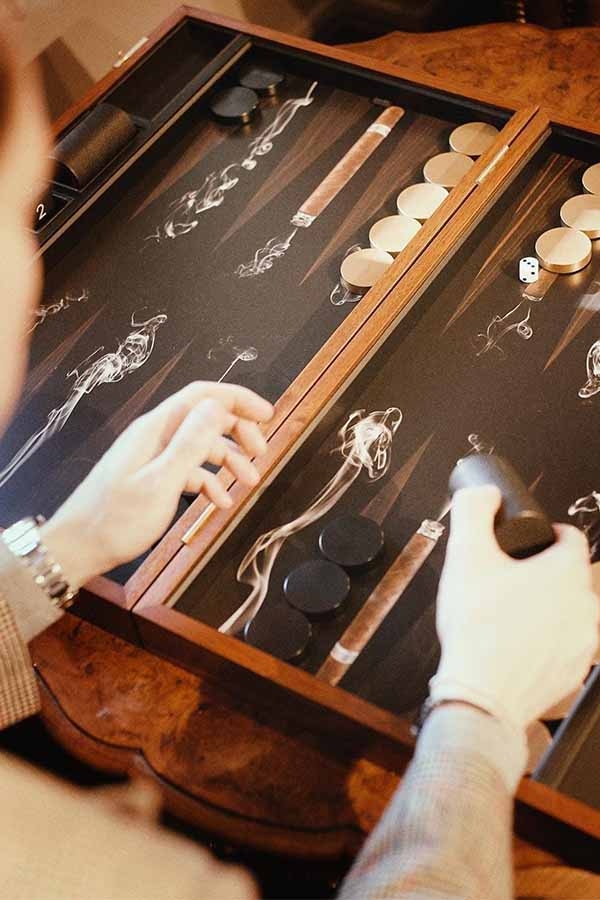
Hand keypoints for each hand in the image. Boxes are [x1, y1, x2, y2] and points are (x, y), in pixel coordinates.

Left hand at [41, 382, 273, 588]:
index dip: (237, 399)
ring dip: (228, 461)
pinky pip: (188, 471)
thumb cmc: (113, 520)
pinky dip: (209, 482)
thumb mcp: (160, 482)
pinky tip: (221, 502)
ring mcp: (152, 457)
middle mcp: (154, 436)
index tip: (267, 414)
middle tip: (261, 452)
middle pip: (204, 418)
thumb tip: (217, 407)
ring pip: (199, 447)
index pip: (202, 396)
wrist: (76, 549)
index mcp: (155, 429)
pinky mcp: (152, 478)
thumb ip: (190, 443)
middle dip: (238, 430)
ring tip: (250, 481)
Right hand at [430, 485, 598, 734]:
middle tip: (506, 581)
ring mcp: (583, 642)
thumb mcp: (464, 555)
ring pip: (567, 611)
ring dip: (544, 607)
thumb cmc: (476, 629)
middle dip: (541, 573)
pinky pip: (562, 645)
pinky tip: (513, 644)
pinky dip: (543, 641)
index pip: (571, 537)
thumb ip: (473, 510)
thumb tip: (484, 493)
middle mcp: (585, 606)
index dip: (546, 533)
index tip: (526, 543)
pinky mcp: (574, 671)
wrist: (481, 695)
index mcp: (566, 573)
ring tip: (507, 615)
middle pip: (568, 575)